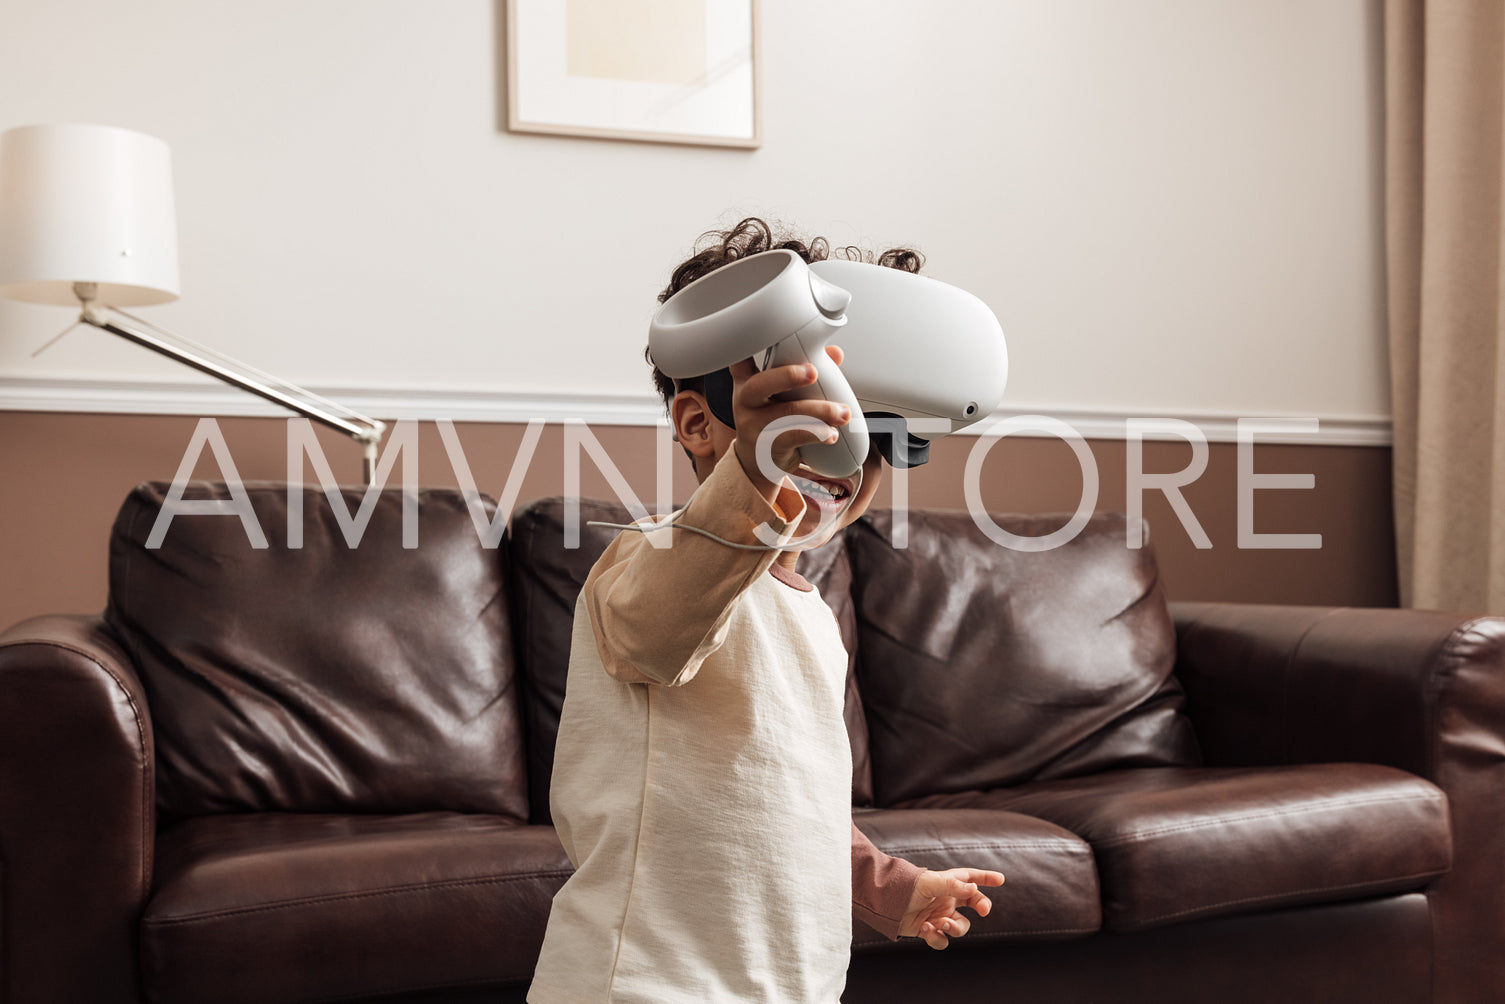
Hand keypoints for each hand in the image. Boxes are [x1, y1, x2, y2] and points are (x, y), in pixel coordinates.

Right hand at [729, 345, 850, 496]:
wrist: (758, 459)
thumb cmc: (772, 418)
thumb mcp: (782, 393)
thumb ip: (806, 371)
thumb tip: (835, 353)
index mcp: (748, 381)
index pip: (740, 358)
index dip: (745, 343)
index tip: (763, 331)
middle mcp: (746, 400)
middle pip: (760, 384)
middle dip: (787, 376)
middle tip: (812, 372)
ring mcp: (754, 425)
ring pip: (786, 414)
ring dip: (819, 411)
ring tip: (841, 412)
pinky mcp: (768, 446)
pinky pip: (794, 437)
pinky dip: (817, 433)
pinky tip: (831, 433)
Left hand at [898, 867, 1005, 949]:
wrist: (884, 903)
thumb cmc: (906, 887)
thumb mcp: (930, 883)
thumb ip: (952, 886)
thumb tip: (973, 889)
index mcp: (948, 883)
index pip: (971, 878)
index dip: (986, 878)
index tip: (1001, 880)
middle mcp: (946, 899)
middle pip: (974, 904)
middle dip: (981, 907)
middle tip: (983, 911)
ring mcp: (939, 915)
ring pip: (960, 927)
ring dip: (954, 928)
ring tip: (940, 924)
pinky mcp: (929, 930)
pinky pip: (942, 940)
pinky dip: (937, 938)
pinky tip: (926, 930)